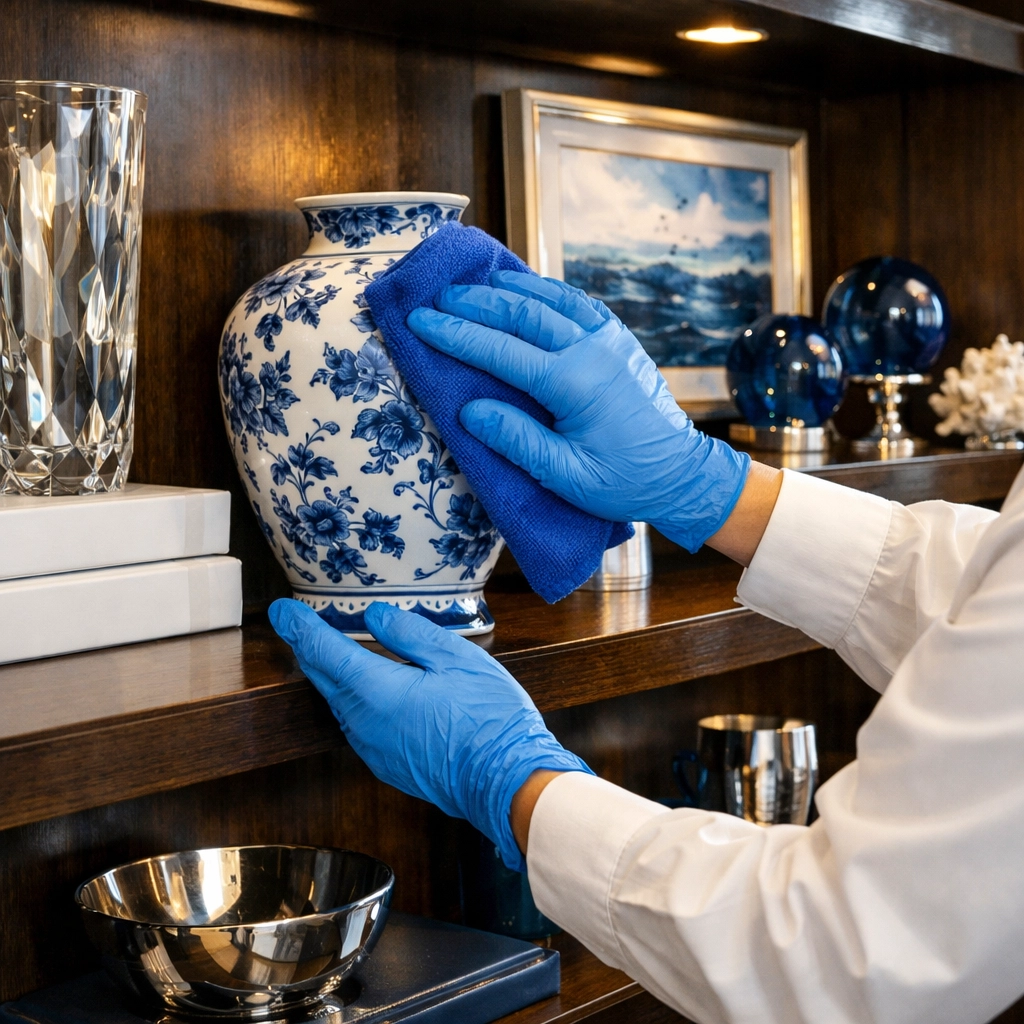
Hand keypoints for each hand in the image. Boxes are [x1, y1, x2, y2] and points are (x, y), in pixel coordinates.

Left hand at [269, 598, 591, 869]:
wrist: (507, 783)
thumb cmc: (489, 719)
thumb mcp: (456, 658)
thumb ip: (409, 633)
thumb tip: (374, 618)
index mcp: (375, 691)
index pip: (322, 651)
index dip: (298, 627)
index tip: (280, 611)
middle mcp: (363, 723)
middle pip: (324, 679)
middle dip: (309, 649)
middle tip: (299, 626)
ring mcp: (374, 749)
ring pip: (341, 703)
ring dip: (334, 676)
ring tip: (334, 652)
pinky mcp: (388, 764)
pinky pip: (360, 725)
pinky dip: (356, 700)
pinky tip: (374, 690)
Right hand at [406, 272, 750, 552]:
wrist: (681, 473)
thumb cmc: (623, 482)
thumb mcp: (566, 476)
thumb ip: (517, 442)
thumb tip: (469, 412)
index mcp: (574, 384)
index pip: (501, 350)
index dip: (455, 335)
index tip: (420, 322)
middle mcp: (593, 350)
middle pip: (522, 313)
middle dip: (474, 303)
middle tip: (436, 298)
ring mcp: (610, 339)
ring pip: (550, 299)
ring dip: (508, 289)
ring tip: (471, 285)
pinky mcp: (620, 339)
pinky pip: (577, 303)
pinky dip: (544, 291)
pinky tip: (523, 289)